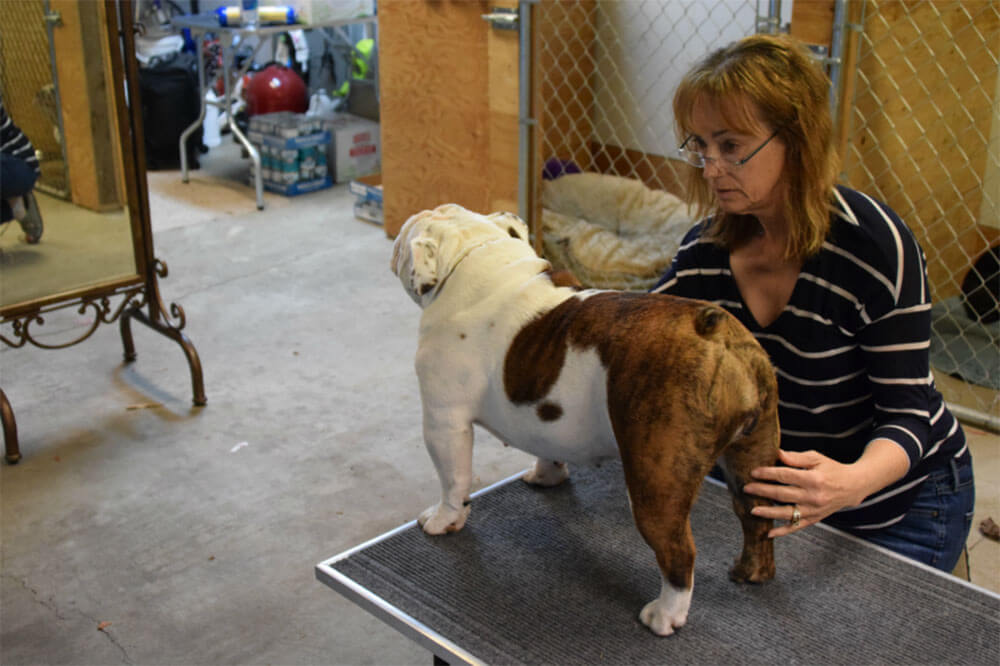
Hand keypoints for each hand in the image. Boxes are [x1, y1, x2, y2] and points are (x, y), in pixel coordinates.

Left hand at [743, 449, 867, 537]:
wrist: (853, 487)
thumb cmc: (832, 469)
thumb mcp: (816, 458)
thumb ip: (795, 458)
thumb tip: (776, 454)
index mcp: (814, 479)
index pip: (785, 476)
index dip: (768, 473)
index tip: (753, 472)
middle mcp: (814, 496)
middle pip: (782, 494)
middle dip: (762, 491)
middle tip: (746, 488)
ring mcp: (814, 510)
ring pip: (787, 513)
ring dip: (768, 513)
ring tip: (752, 510)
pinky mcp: (814, 519)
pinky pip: (796, 527)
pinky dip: (782, 532)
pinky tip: (768, 533)